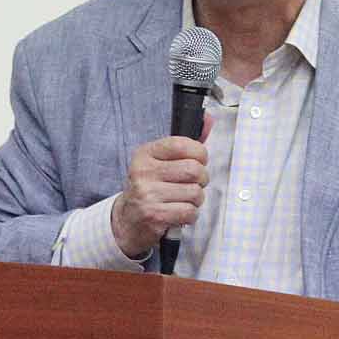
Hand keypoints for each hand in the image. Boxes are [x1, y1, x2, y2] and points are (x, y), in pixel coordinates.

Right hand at [112, 126, 209, 257]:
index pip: (182, 145)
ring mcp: (147, 194)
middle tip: (194, 183)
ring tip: (184, 199)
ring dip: (196, 199)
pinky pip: (189, 212)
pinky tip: (179, 212)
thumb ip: (186, 143)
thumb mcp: (161, 161)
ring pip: (195, 193)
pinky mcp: (154, 216)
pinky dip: (190, 215)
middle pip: (194, 170)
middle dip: (202, 179)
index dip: (200, 154)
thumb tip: (209, 119)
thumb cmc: (150, 187)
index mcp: (145, 154)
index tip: (199, 161)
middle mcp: (143, 172)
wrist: (128, 220)